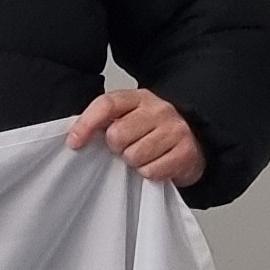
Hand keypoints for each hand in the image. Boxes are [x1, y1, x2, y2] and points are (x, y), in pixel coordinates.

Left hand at [67, 87, 205, 188]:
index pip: (107, 104)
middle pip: (117, 135)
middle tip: (126, 147)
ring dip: (133, 162)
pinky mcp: (185, 152)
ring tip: (143, 156)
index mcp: (139, 97)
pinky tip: (156, 163)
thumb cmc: (153, 131)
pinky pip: (151, 171)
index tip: (74, 142)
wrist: (195, 140)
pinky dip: (149, 172)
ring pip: (134, 156)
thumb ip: (105, 120)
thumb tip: (75, 135)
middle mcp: (159, 110)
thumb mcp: (130, 117)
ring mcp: (175, 130)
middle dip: (117, 147)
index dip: (86, 124)